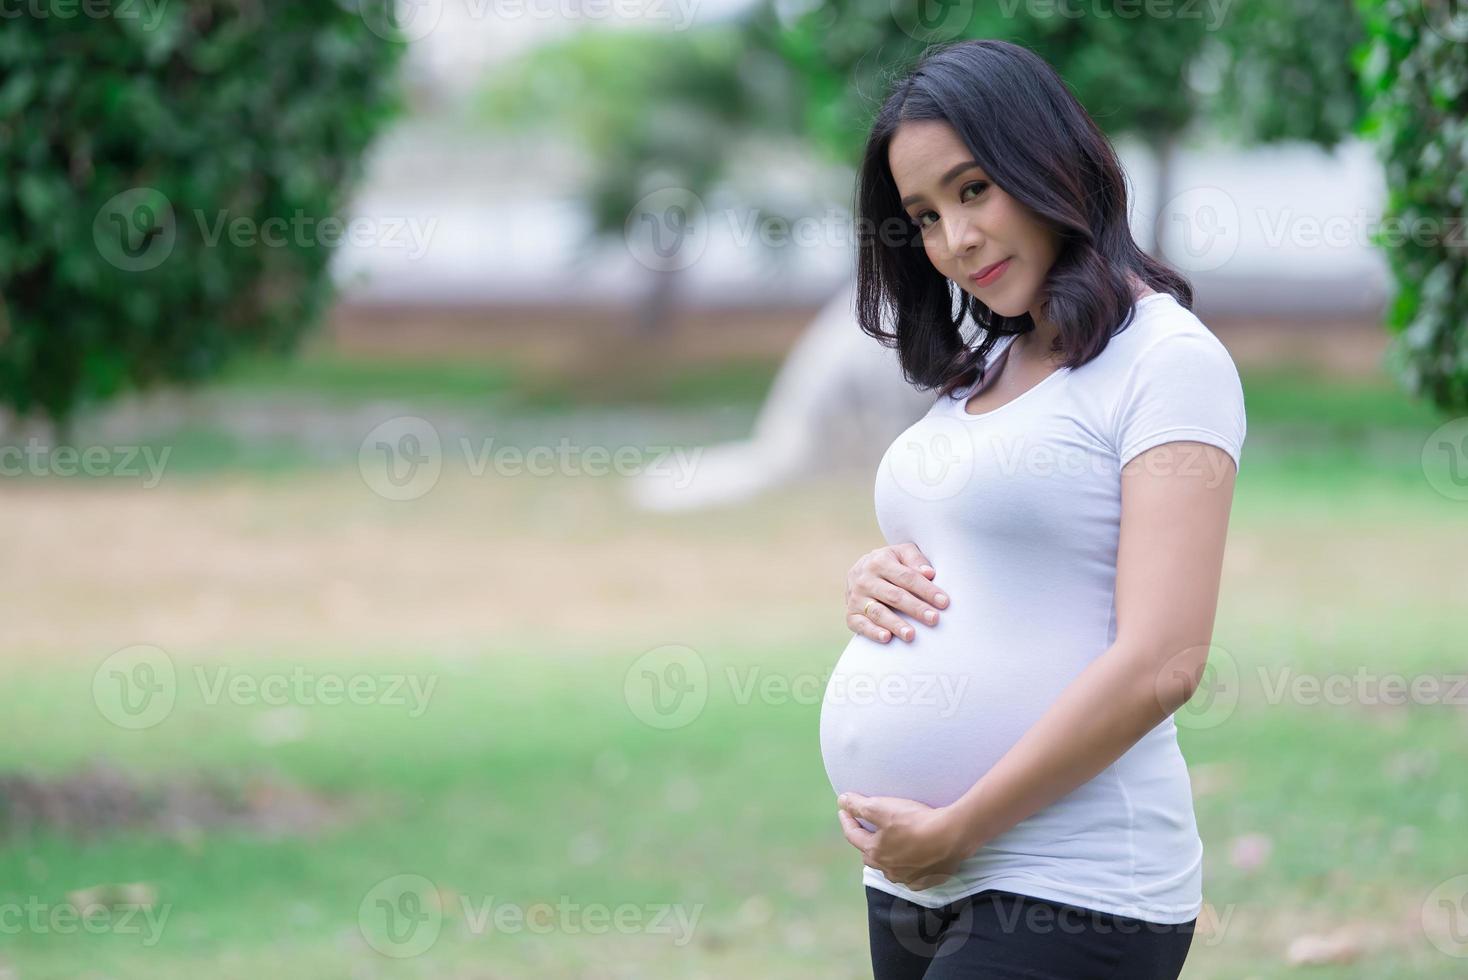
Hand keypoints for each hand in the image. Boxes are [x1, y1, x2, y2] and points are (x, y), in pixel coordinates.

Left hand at [837, 792, 969, 889]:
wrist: (952, 836)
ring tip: (889, 844)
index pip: (852, 836)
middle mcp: (888, 870)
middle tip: (865, 828)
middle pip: (870, 855)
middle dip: (865, 841)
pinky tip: (912, 859)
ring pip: (890, 867)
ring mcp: (907, 878)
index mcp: (874, 852)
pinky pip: (911, 875)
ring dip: (886, 856)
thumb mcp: (881, 808)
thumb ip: (859, 806)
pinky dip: (907, 866)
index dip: (847, 820)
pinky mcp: (926, 880)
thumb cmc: (914, 821)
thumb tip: (841, 801)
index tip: (844, 809)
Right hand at [845, 544, 948, 643]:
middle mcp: (865, 579)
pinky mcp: (851, 614)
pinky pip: (861, 624)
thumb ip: (915, 559)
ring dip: (895, 624)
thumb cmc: (890, 563)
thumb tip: (929, 573)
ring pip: (878, 612)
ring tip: (911, 635)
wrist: (859, 571)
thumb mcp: (902, 553)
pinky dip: (873, 632)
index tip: (944, 602)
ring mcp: (856, 598)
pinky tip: (887, 638)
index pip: (907, 577)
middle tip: (934, 619)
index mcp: (880, 561)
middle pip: (894, 596)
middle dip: (916, 608)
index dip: (926, 590)